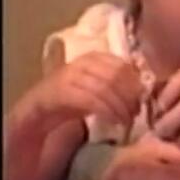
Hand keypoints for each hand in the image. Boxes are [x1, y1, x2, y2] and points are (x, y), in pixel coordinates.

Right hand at [20, 52, 142, 132]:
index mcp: (91, 58)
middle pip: (114, 74)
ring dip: (119, 106)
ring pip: (103, 86)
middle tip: (135, 113)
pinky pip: (87, 98)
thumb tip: (143, 91)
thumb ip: (116, 86)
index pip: (121, 64)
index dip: (135, 83)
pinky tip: (112, 121)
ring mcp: (66, 76)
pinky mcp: (56, 93)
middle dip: (129, 96)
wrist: (35, 117)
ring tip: (125, 120)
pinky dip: (104, 110)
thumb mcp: (97, 91)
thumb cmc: (71, 105)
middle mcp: (79, 62)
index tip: (142, 100)